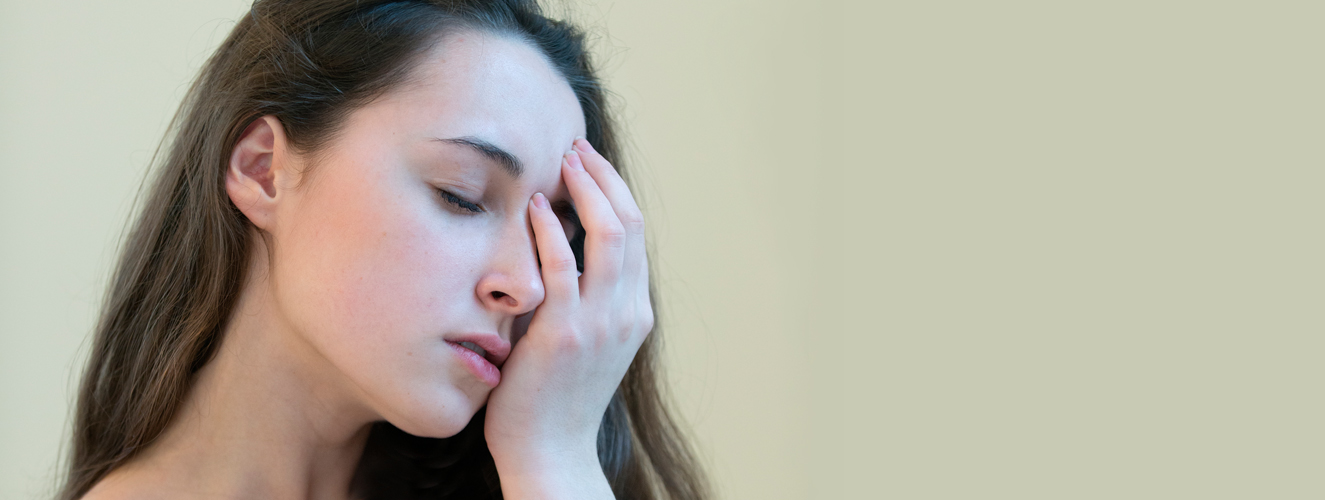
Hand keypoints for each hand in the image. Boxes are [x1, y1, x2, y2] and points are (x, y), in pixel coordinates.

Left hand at [484, 138, 651, 482]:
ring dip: (585, 190)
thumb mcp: (583, 342)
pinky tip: (534, 206)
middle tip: (576, 148)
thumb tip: (556, 248)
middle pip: (628, 224)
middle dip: (603, 179)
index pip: (634, 236)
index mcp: (635, 312)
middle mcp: (626, 311)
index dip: (614, 193)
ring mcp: (599, 321)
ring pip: (608, 235)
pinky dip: (551, 229)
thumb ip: (580, 299)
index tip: (588, 165)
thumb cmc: (554, 399)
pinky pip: (563, 266)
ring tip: (562, 161)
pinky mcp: (565, 331)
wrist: (549, 452)